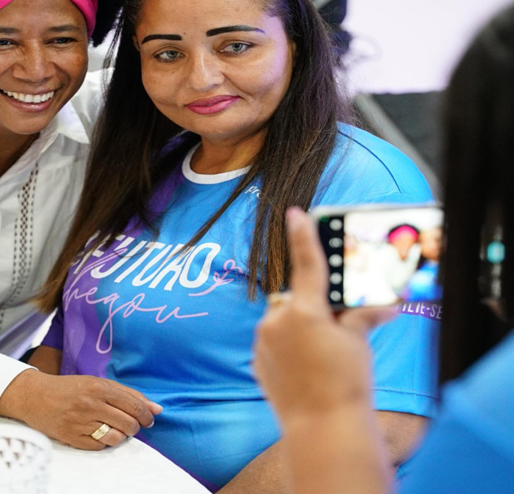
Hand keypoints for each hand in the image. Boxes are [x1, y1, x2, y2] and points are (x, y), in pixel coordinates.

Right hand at [0, 369, 162, 449]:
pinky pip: (99, 446)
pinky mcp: (71, 437)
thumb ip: (128, 394)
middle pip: (129, 423)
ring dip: (121, 436)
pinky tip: (98, 433)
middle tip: (131, 425)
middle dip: (135, 427)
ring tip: (114, 429)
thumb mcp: (98, 383)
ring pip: (116, 437)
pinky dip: (104, 442)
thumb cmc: (70, 388)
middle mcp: (90, 403)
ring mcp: (80, 421)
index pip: (134, 406)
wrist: (35, 396)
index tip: (149, 419)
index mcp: (99, 387)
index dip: (147, 416)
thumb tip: (157, 409)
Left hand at [254, 207, 398, 425]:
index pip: (307, 264)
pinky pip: (272, 343)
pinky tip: (304, 369)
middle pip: (295, 299)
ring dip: (298, 329)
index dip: (303, 236)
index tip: (295, 213)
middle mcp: (277, 321)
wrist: (323, 428)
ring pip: (282, 321)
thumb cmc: (347, 383)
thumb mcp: (358, 343)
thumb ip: (361, 316)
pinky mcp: (256, 361)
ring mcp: (263, 342)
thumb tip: (385, 302)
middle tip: (331, 330)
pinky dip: (287, 348)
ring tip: (319, 358)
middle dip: (311, 308)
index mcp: (304, 311)